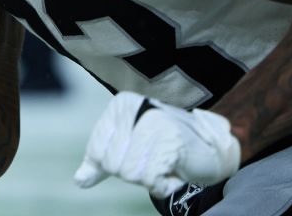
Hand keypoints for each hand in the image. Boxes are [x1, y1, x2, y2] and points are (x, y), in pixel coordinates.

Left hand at [74, 92, 239, 197]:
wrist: (211, 152)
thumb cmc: (164, 148)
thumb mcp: (127, 148)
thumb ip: (100, 161)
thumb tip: (80, 180)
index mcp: (121, 107)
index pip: (97, 151)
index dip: (115, 164)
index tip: (138, 154)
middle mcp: (137, 109)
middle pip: (113, 165)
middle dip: (134, 171)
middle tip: (155, 160)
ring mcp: (155, 124)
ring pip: (130, 173)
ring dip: (149, 178)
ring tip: (164, 164)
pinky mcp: (172, 142)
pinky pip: (150, 180)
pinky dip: (162, 185)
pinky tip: (173, 172)